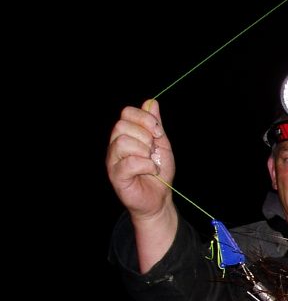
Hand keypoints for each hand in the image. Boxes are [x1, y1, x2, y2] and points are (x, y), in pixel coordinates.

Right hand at [107, 100, 174, 217]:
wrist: (159, 198)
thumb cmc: (158, 172)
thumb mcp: (162, 145)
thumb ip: (155, 125)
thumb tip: (151, 102)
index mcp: (126, 134)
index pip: (127, 113)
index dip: (145, 119)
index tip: (158, 132)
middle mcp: (115, 144)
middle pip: (122, 126)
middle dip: (145, 137)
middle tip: (152, 151)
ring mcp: (113, 160)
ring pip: (123, 142)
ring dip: (144, 152)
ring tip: (150, 162)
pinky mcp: (116, 175)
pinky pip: (129, 162)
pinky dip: (146, 165)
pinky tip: (151, 171)